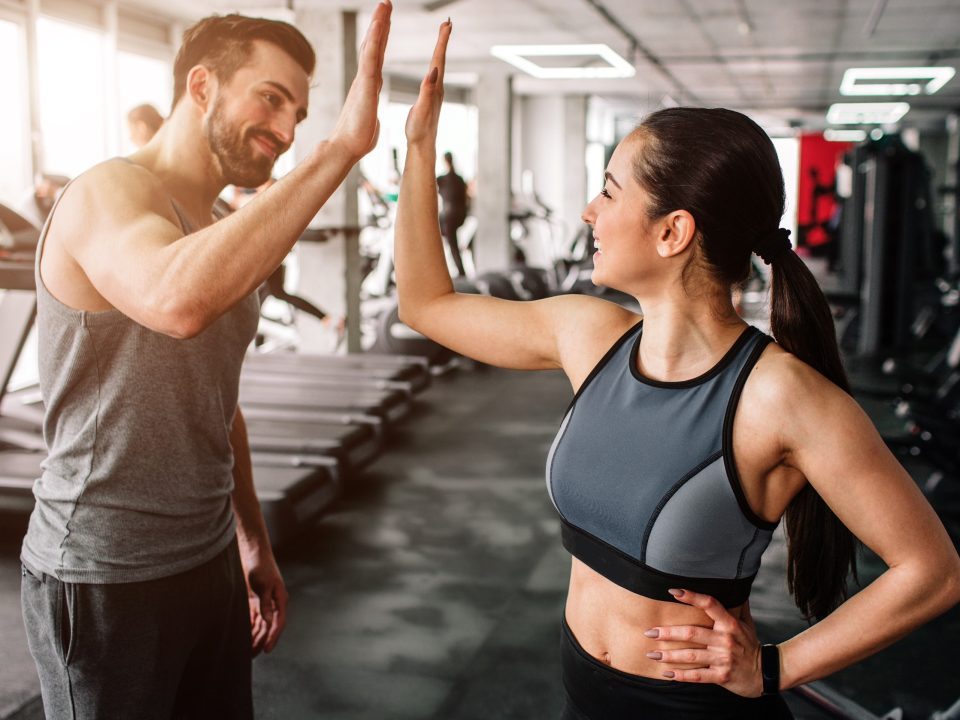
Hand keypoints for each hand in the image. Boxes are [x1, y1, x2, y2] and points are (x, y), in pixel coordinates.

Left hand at [241, 547, 288, 655]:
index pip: (278, 623)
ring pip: (259, 625)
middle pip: (267, 627)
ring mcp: (262, 602)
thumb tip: (268, 621)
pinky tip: (240, 636)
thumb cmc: (261, 565)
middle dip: (260, 641)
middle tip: (251, 656)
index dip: (272, 637)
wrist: (252, 551)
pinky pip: (251, 618)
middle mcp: (272, 604)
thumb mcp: (264, 584)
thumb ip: (265, 603)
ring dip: (253, 636)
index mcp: (280, 600)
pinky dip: (247, 627)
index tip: (266, 650)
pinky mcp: (253, 600)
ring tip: (244, 651)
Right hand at [330, 0, 391, 159]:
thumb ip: (369, 113)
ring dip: (378, 24)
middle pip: (373, 45)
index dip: (381, 38)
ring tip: (385, 4)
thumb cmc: (357, 139)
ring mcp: (364, 80)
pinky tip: (380, 24)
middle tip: (386, 3)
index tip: (385, 22)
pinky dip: (375, 40)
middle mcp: (365, 78)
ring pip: (371, 46)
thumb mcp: (369, 120)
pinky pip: (370, 58)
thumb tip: (369, 115)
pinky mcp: (365, 85)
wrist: (346, 147)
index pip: (376, 56)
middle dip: (380, 23)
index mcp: (368, 85)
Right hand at [404, 19, 451, 146]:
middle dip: (443, 40)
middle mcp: (437, 88)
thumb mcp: (421, 110)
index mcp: (434, 88)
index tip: (446, 24)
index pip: (438, 59)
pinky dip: (434, 62)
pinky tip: (433, 63)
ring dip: (440, 49)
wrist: (422, 146)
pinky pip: (433, 74)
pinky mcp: (431, 98)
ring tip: (442, 35)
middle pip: (441, 58)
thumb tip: (433, 71)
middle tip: (447, 23)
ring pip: (438, 65)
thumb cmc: (419, 130)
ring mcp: (435, 93)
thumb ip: (427, 90)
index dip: (441, 41)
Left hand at [646, 588, 762, 696]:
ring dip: (669, 655)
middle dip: (668, 632)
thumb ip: (737, 606)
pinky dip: (681, 675)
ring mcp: (723, 659)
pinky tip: (667, 673)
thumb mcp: (746, 623)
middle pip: (692, 633)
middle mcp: (725, 640)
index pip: (710, 604)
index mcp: (730, 624)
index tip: (672, 591)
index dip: (692, 596)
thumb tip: (733, 584)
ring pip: (691, 655)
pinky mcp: (721, 676)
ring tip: (651, 653)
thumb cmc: (750, 645)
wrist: (766, 673)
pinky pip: (698, 676)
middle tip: (649, 631)